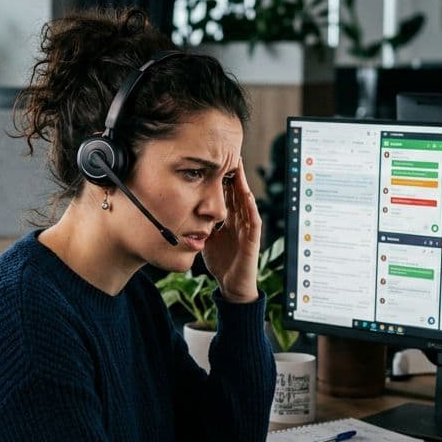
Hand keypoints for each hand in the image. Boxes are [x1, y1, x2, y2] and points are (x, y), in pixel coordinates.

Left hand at [200, 162, 260, 303]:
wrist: (231, 286)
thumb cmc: (221, 262)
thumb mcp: (207, 239)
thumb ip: (202, 224)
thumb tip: (187, 213)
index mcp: (230, 221)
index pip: (228, 195)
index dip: (224, 179)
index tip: (218, 162)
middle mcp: (240, 222)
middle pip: (238, 194)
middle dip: (235, 176)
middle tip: (231, 156)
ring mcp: (248, 230)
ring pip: (247, 203)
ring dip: (244, 186)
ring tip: (240, 170)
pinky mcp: (252, 241)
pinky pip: (254, 222)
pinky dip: (251, 209)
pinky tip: (247, 197)